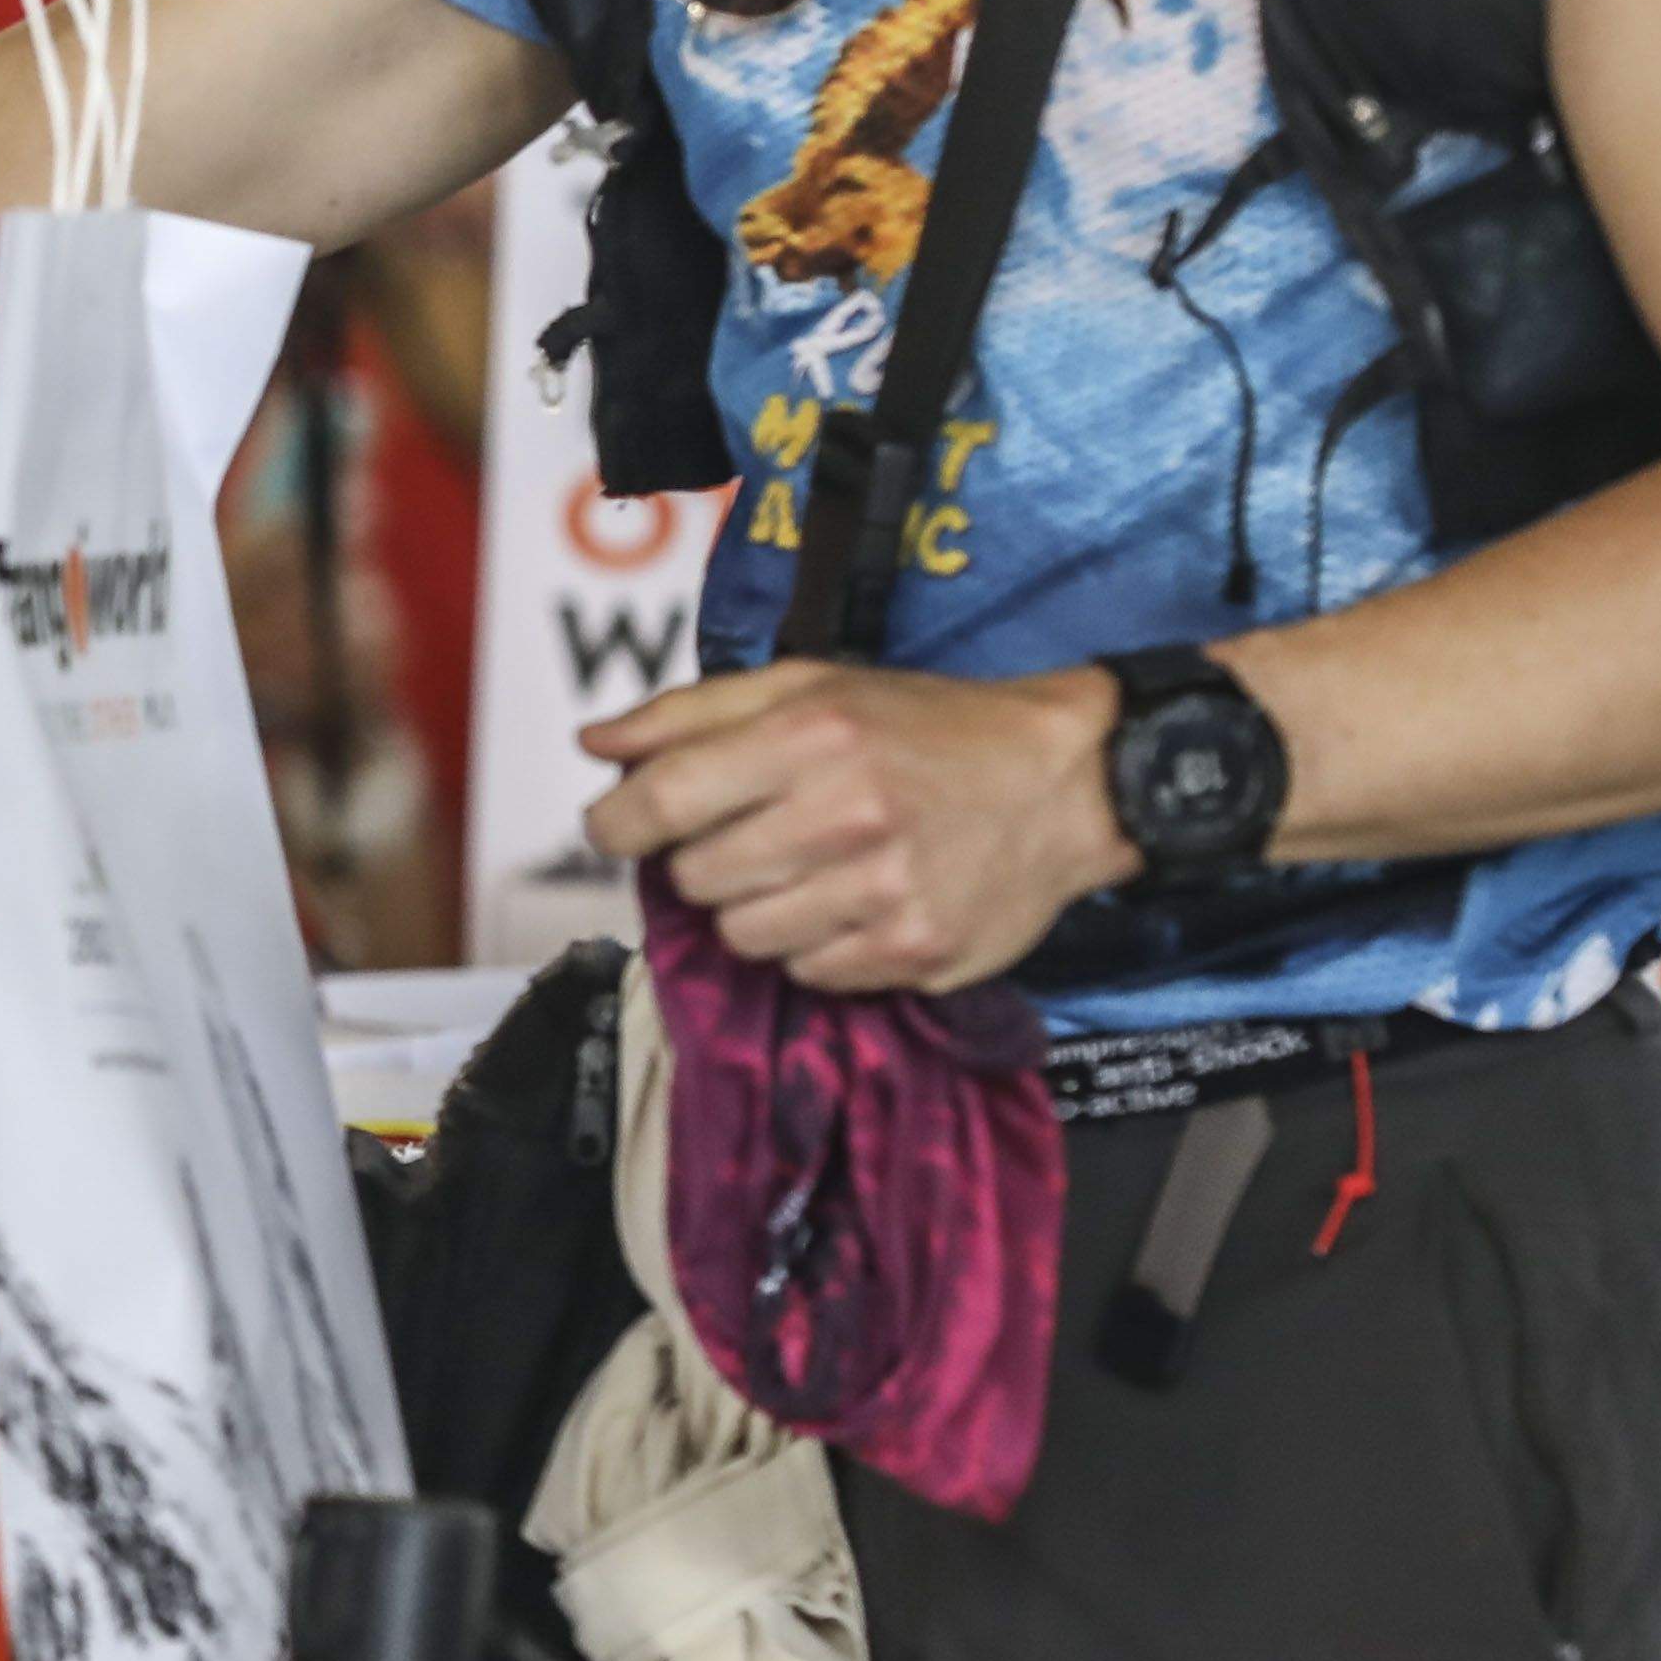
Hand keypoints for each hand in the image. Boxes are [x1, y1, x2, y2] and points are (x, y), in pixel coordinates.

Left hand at [578, 659, 1131, 992]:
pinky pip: (808, 974)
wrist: (1066, 781)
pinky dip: (814, 946)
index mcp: (812, 736)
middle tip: (753, 836)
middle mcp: (846, 815)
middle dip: (704, 860)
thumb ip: (692, 713)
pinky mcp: (915, 951)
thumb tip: (595, 744)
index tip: (619, 826)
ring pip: (743, 936)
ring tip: (809, 868)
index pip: (661, 801)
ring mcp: (883, 892)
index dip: (617, 822)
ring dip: (756, 908)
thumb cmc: (930, 728)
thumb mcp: (812, 687)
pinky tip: (853, 903)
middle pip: (695, 878)